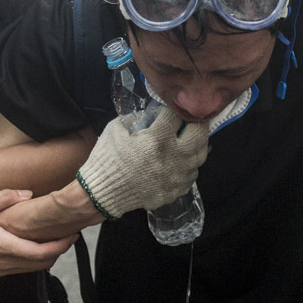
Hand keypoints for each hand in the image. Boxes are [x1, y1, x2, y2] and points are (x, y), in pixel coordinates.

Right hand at [0, 189, 76, 275]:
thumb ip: (4, 197)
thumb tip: (28, 194)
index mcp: (5, 247)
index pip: (43, 252)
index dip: (62, 246)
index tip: (73, 235)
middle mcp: (5, 263)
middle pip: (42, 264)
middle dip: (59, 251)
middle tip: (70, 236)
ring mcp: (0, 270)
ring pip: (33, 268)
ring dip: (47, 256)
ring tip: (56, 240)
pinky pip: (21, 269)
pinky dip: (34, 260)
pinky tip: (34, 246)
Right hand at [76, 109, 209, 217]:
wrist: (101, 194)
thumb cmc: (106, 159)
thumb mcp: (116, 128)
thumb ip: (136, 117)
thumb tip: (150, 113)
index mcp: (156, 139)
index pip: (175, 115)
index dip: (172, 109)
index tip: (169, 108)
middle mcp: (172, 157)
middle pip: (199, 134)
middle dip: (196, 122)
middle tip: (192, 118)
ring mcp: (176, 177)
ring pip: (201, 156)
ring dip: (197, 143)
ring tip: (190, 137)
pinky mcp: (175, 191)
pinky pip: (192, 174)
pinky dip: (190, 164)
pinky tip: (182, 159)